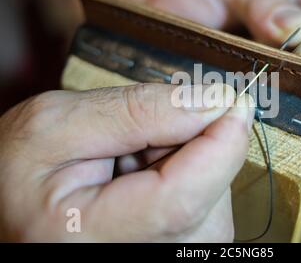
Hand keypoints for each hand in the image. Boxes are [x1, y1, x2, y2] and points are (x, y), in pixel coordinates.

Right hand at [0, 83, 253, 241]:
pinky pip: (210, 195)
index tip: (232, 98)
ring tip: (132, 161)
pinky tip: (145, 176)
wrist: (10, 206)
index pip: (185, 196)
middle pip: (209, 189)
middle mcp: (148, 257)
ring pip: (216, 188)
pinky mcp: (187, 243)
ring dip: (184, 156)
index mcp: (95, 237)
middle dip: (191, 141)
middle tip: (138, 137)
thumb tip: (215, 100)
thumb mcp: (57, 124)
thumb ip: (137, 110)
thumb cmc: (17, 173)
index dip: (220, 141)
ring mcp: (174, 253)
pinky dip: (185, 171)